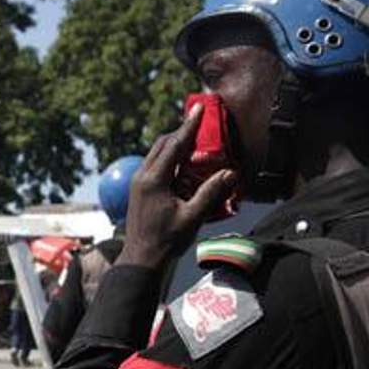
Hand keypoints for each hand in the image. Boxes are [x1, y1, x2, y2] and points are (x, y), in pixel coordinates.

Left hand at [118, 103, 237, 269]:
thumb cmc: (166, 241)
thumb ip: (211, 193)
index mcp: (154, 180)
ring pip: (157, 154)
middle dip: (182, 132)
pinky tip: (183, 164)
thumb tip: (230, 173)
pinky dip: (169, 159)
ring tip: (195, 141)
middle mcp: (142, 176)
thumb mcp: (193, 217)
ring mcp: (138, 182)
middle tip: (200, 121)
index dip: (189, 126)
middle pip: (163, 144)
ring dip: (175, 145)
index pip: (174, 145)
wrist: (141, 259)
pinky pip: (155, 165)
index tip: (198, 108)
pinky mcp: (139, 189)